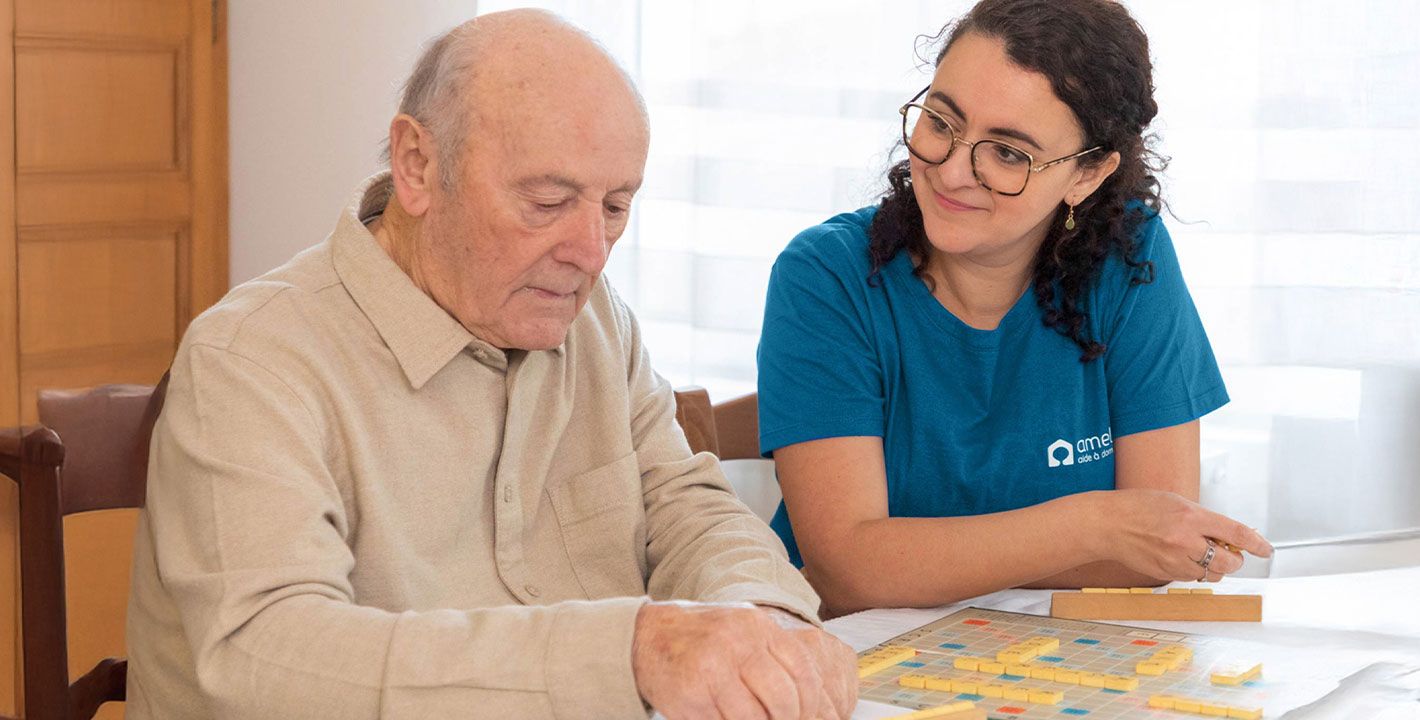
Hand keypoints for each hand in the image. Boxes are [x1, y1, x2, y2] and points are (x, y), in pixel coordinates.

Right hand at [631, 601, 857, 719]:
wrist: (649, 635)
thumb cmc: (706, 638)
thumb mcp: (744, 633)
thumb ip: (775, 658)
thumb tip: (807, 704)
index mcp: (757, 626)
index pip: (803, 671)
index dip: (811, 703)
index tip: (806, 715)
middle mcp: (737, 644)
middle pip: (783, 700)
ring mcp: (712, 669)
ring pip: (754, 719)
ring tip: (744, 715)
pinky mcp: (691, 694)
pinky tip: (722, 716)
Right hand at [1096, 489, 1272, 581]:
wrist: (1108, 524)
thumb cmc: (1138, 507)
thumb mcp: (1176, 502)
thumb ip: (1203, 519)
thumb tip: (1227, 534)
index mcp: (1191, 516)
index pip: (1236, 534)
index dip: (1256, 544)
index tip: (1265, 549)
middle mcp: (1185, 540)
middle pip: (1228, 562)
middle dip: (1233, 560)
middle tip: (1229, 553)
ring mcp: (1175, 559)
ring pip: (1211, 574)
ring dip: (1213, 567)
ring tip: (1199, 553)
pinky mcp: (1165, 573)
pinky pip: (1190, 577)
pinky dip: (1193, 570)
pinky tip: (1180, 556)